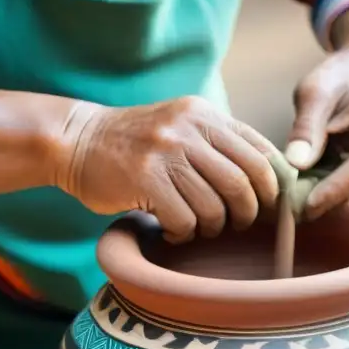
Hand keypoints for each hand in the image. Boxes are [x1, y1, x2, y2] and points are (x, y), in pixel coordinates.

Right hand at [56, 96, 281, 243]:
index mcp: (205, 115)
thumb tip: (270, 180)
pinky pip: (184, 220)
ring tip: (198, 227)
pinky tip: (171, 230)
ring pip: (215, 206)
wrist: (75, 140)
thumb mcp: (181, 127)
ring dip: (212, 227)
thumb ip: (219, 144)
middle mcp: (189, 128)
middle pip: (244, 182)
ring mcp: (167, 151)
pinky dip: (183, 233)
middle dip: (249, 212)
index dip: (272, 186)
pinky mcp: (145, 178)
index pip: (260, 152)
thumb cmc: (136, 144)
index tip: (268, 206)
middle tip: (238, 224)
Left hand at [283, 50, 348, 220]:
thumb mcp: (313, 93)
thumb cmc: (336, 80)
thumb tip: (297, 164)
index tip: (308, 205)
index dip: (339, 189)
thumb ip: (306, 127)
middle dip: (339, 201)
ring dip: (346, 201)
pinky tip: (327, 190)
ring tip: (312, 198)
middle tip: (300, 209)